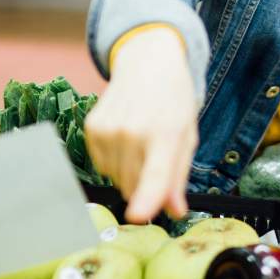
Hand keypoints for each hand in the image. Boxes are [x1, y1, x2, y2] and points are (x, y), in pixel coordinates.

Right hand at [84, 28, 197, 222]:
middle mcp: (134, 131)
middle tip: (156, 155)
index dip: (146, 198)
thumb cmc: (173, 102)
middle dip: (145, 185)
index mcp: (166, 133)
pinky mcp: (92, 128)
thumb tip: (175, 212)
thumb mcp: (187, 136)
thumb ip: (178, 177)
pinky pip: (102, 166)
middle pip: (133, 187)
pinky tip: (125, 137)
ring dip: (129, 172)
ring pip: (116, 179)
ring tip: (141, 141)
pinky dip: (114, 160)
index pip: (155, 173)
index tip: (137, 215)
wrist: (148, 62)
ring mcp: (109, 129)